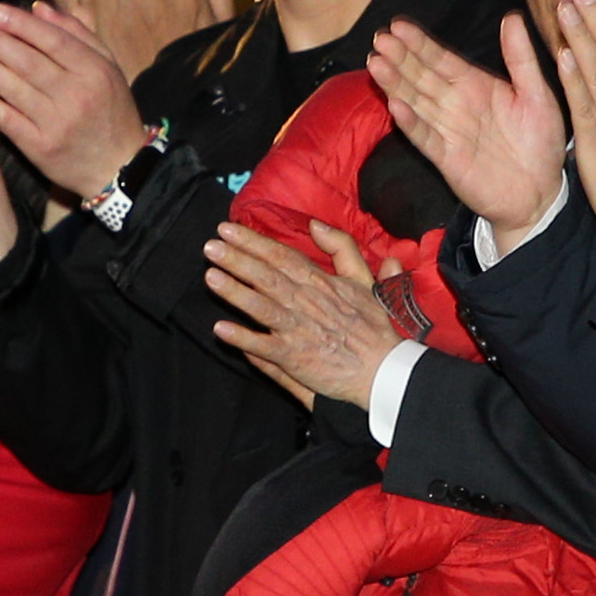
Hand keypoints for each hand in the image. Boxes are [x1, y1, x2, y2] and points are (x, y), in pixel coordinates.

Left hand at [0, 0, 147, 205]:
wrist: (119, 167)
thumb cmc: (109, 109)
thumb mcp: (106, 67)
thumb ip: (76, 35)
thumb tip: (38, 8)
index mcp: (95, 71)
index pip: (53, 40)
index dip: (21, 24)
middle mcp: (77, 95)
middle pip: (28, 62)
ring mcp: (57, 123)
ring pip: (13, 88)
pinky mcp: (40, 147)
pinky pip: (6, 119)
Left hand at [206, 220, 409, 409]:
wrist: (385, 370)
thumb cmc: (374, 327)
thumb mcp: (365, 280)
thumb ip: (342, 248)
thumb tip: (316, 225)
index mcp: (320, 283)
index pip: (281, 256)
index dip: (253, 242)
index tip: (227, 229)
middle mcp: (305, 303)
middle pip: (266, 276)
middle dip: (237, 259)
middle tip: (210, 246)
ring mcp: (298, 330)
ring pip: (262, 307)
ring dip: (235, 292)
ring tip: (211, 277)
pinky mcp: (295, 358)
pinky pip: (265, 347)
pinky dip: (244, 338)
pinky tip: (221, 329)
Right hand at [370, 16, 566, 248]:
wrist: (542, 193)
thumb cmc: (541, 143)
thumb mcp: (538, 95)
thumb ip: (521, 59)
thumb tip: (512, 17)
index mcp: (474, 85)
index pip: (441, 59)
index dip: (419, 43)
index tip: (397, 25)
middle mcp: (455, 104)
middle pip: (421, 76)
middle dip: (400, 57)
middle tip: (380, 38)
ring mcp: (447, 130)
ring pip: (415, 102)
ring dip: (395, 84)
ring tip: (376, 64)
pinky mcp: (446, 158)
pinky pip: (426, 138)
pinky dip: (411, 123)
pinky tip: (395, 106)